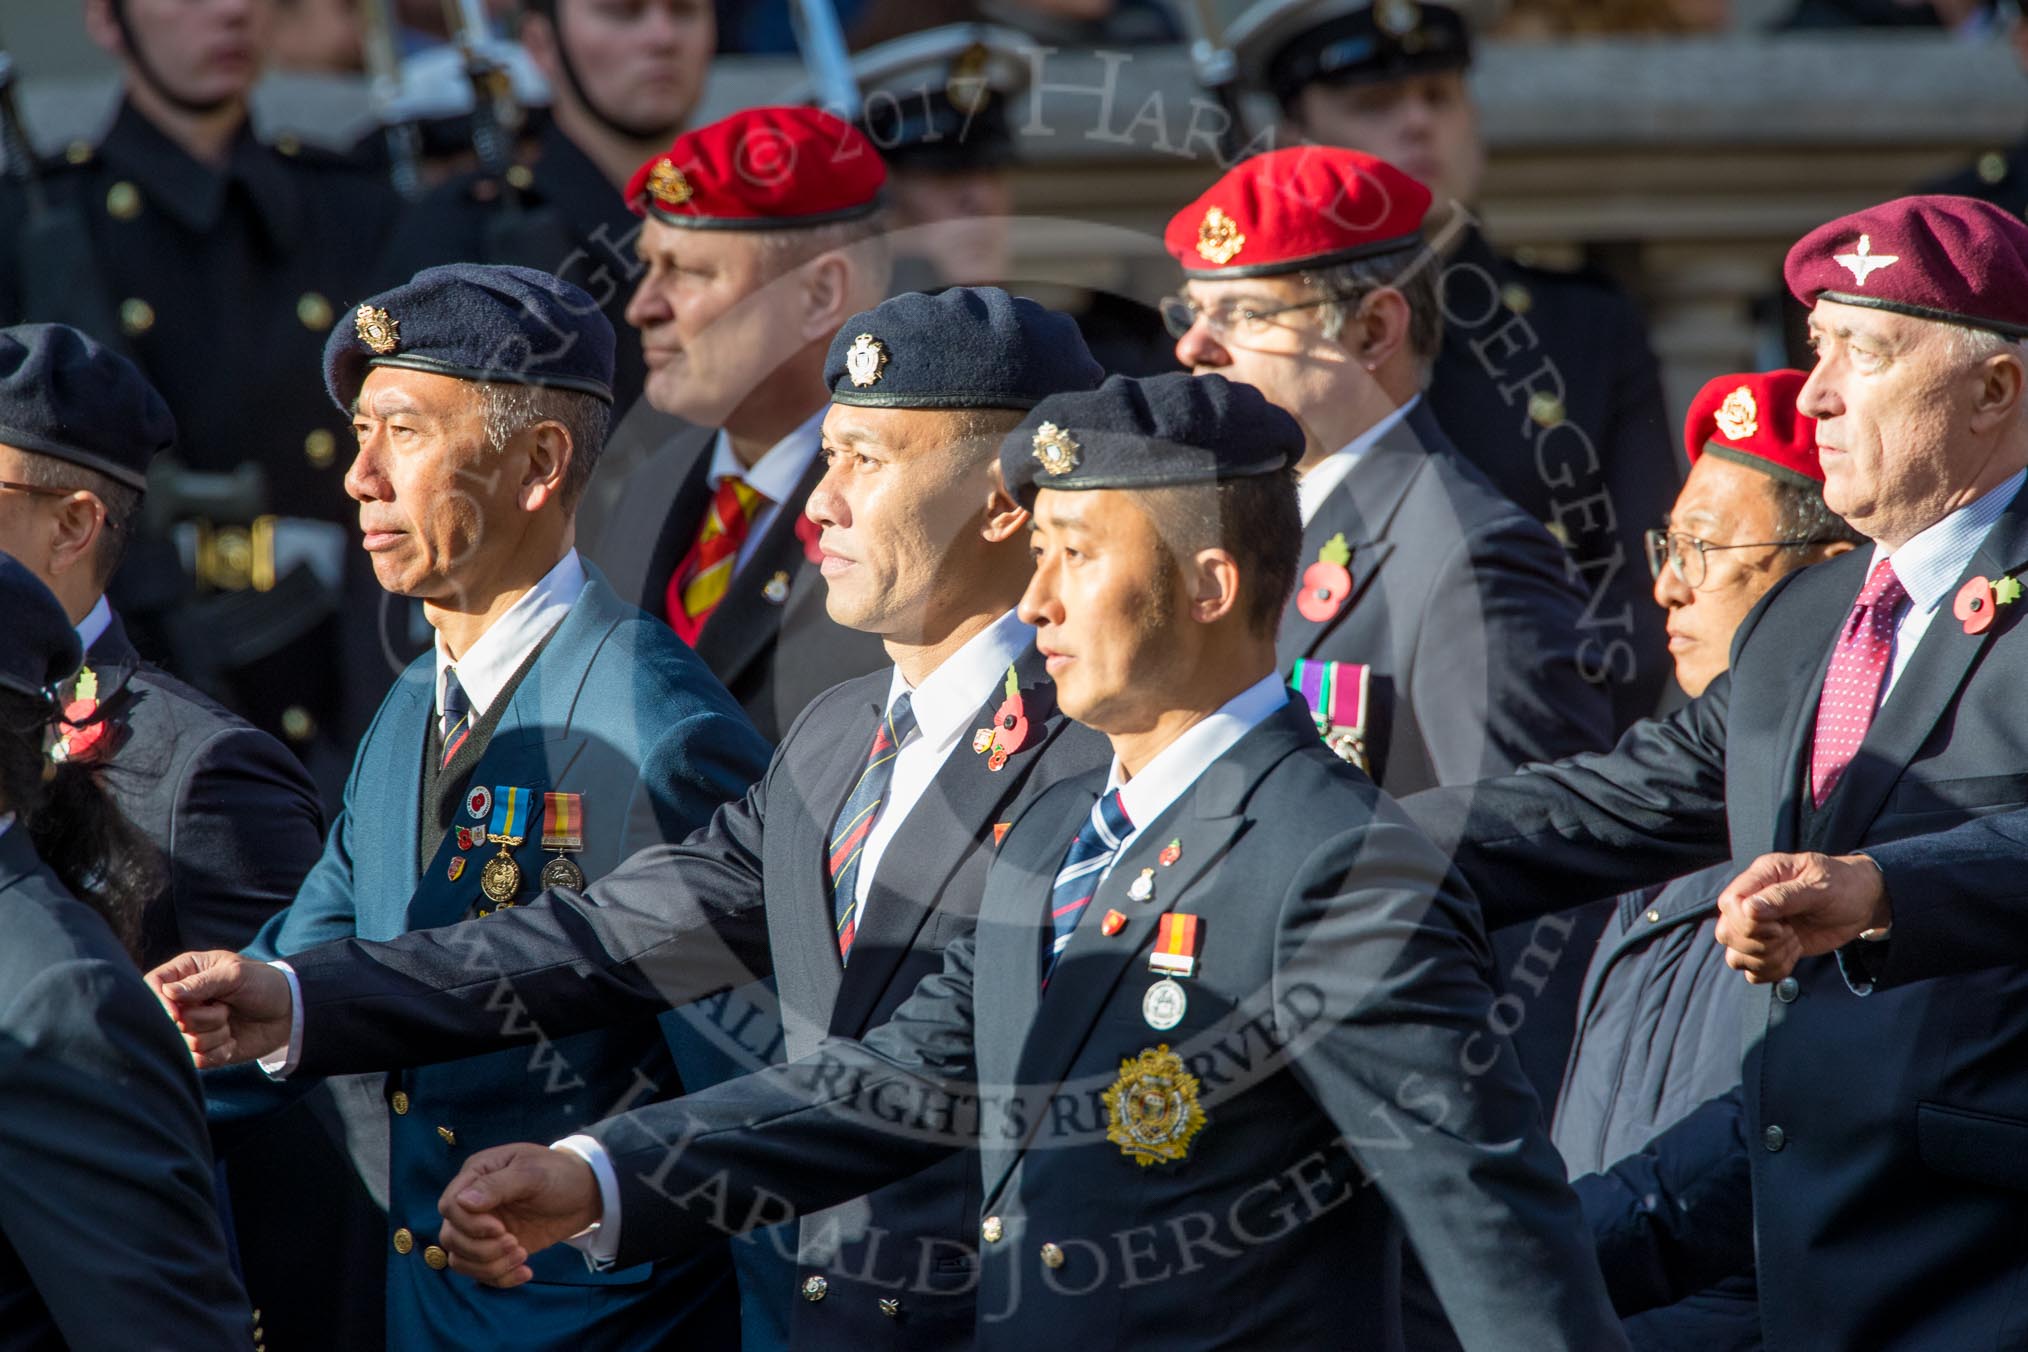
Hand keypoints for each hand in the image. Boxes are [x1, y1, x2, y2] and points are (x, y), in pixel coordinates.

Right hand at [143, 951, 293, 1067]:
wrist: (288, 1011)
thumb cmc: (262, 983)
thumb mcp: (236, 975)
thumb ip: (202, 983)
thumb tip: (168, 992)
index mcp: (185, 973)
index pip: (152, 985)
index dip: (159, 1002)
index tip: (178, 1013)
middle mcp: (182, 1002)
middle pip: (168, 1019)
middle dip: (202, 1018)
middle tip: (225, 1006)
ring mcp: (190, 1027)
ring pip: (185, 1042)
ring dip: (215, 1033)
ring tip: (230, 1019)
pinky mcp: (202, 1050)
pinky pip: (198, 1061)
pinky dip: (219, 1051)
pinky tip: (232, 1040)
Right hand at [438, 1144, 600, 1286]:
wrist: (585, 1195)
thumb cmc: (559, 1174)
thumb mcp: (533, 1173)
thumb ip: (497, 1185)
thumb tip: (462, 1201)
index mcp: (477, 1174)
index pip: (449, 1205)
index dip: (469, 1224)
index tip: (500, 1228)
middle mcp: (474, 1203)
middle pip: (451, 1237)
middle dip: (481, 1249)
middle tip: (516, 1244)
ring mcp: (483, 1228)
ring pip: (461, 1259)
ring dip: (489, 1266)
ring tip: (522, 1256)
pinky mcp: (496, 1249)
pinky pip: (481, 1272)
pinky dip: (500, 1278)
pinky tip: (525, 1273)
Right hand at [1715, 851, 1891, 983]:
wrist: (1862, 904)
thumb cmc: (1843, 885)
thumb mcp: (1820, 887)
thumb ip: (1783, 896)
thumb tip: (1748, 909)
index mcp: (1761, 877)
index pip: (1729, 903)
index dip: (1747, 922)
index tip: (1779, 926)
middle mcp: (1753, 901)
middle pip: (1726, 933)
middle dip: (1758, 943)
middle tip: (1788, 934)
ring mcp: (1759, 927)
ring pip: (1736, 956)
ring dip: (1767, 959)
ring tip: (1793, 944)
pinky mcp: (1770, 948)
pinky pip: (1752, 972)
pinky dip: (1773, 971)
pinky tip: (1793, 956)